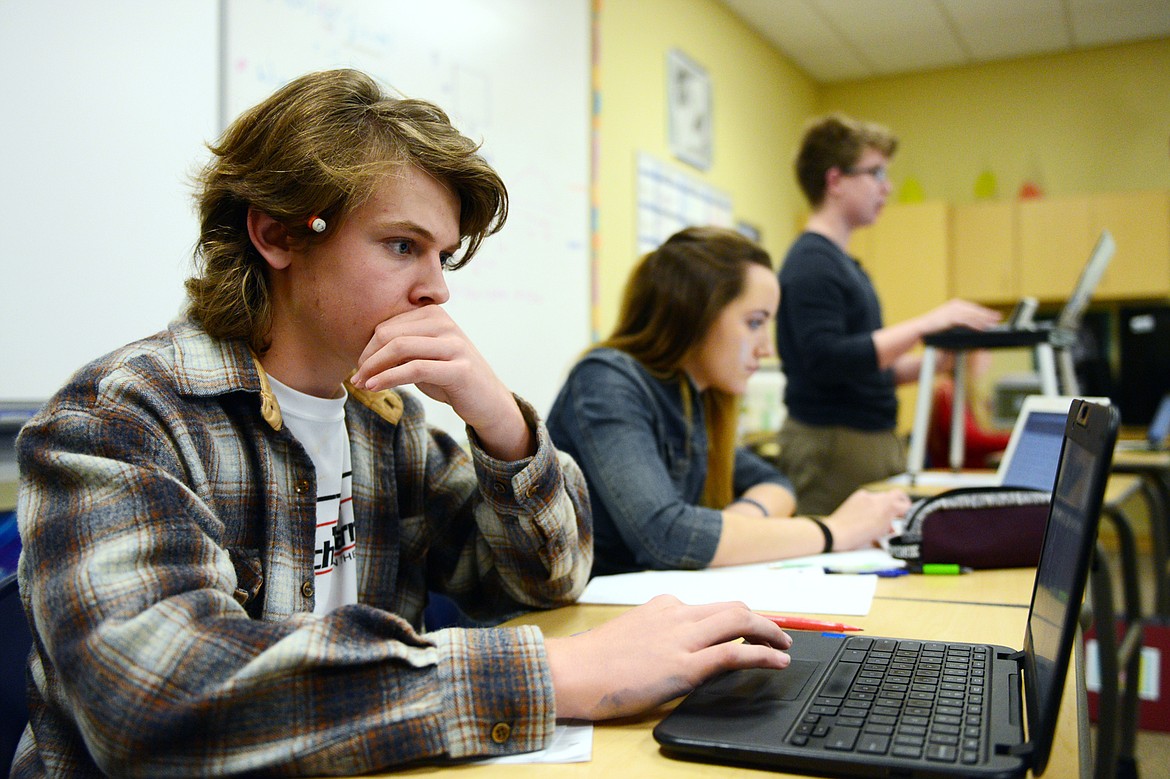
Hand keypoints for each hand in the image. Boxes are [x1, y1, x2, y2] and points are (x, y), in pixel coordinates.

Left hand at [352, 306, 532, 458]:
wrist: (487, 400)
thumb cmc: (450, 378)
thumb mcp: (423, 358)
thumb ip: (401, 349)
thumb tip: (363, 355)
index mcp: (434, 314)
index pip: (388, 325)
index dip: (367, 346)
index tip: (357, 366)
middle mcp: (445, 323)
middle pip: (390, 333)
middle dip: (367, 356)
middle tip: (356, 377)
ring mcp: (454, 344)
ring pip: (400, 348)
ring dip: (374, 367)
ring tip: (360, 383)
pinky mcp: (459, 369)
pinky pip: (415, 369)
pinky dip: (389, 378)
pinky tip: (374, 387)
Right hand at [544, 595, 791, 719]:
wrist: (571, 672)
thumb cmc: (593, 661)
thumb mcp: (632, 633)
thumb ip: (659, 633)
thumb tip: (678, 648)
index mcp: (664, 605)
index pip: (713, 606)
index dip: (741, 616)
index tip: (754, 627)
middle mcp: (677, 614)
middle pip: (734, 608)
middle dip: (763, 620)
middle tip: (781, 636)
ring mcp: (682, 639)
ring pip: (741, 621)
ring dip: (771, 632)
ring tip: (786, 646)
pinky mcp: (684, 666)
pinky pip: (735, 653)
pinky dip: (764, 653)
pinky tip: (779, 660)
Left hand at [823, 488, 910, 549]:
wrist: (835, 532)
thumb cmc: (857, 537)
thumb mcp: (878, 535)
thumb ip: (888, 528)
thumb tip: (892, 527)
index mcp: (888, 508)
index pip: (907, 506)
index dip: (910, 513)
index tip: (908, 518)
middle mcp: (879, 498)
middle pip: (898, 494)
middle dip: (901, 502)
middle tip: (901, 512)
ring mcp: (868, 495)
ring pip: (883, 496)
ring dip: (885, 504)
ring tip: (880, 516)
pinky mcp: (858, 495)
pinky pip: (870, 497)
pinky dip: (872, 504)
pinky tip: (866, 513)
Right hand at [920, 299, 1000, 334]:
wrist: (919, 329)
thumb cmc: (934, 328)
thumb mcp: (949, 322)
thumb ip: (961, 322)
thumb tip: (975, 325)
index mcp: (956, 304)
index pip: (974, 308)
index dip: (986, 312)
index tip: (995, 315)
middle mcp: (955, 305)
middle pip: (975, 310)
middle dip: (988, 315)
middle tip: (998, 318)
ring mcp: (952, 310)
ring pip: (972, 315)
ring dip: (984, 320)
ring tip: (993, 324)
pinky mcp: (950, 317)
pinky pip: (966, 321)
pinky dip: (975, 325)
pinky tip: (982, 328)